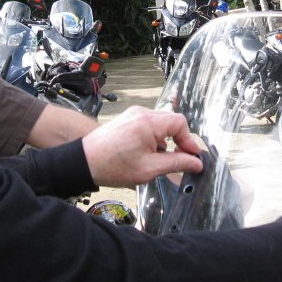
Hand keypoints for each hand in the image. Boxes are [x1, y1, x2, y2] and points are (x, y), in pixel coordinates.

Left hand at [82, 106, 202, 188]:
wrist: (84, 162)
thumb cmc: (114, 166)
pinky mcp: (128, 119)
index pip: (180, 123)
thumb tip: (196, 163)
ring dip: (165, 141)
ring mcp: (133, 114)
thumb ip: (176, 163)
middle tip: (180, 160)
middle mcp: (141, 113)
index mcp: (148, 122)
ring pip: (161, 124)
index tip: (192, 157)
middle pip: (171, 122)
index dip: (189, 141)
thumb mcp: (150, 169)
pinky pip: (149, 125)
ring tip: (159, 160)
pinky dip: (154, 138)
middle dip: (178, 141)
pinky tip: (148, 154)